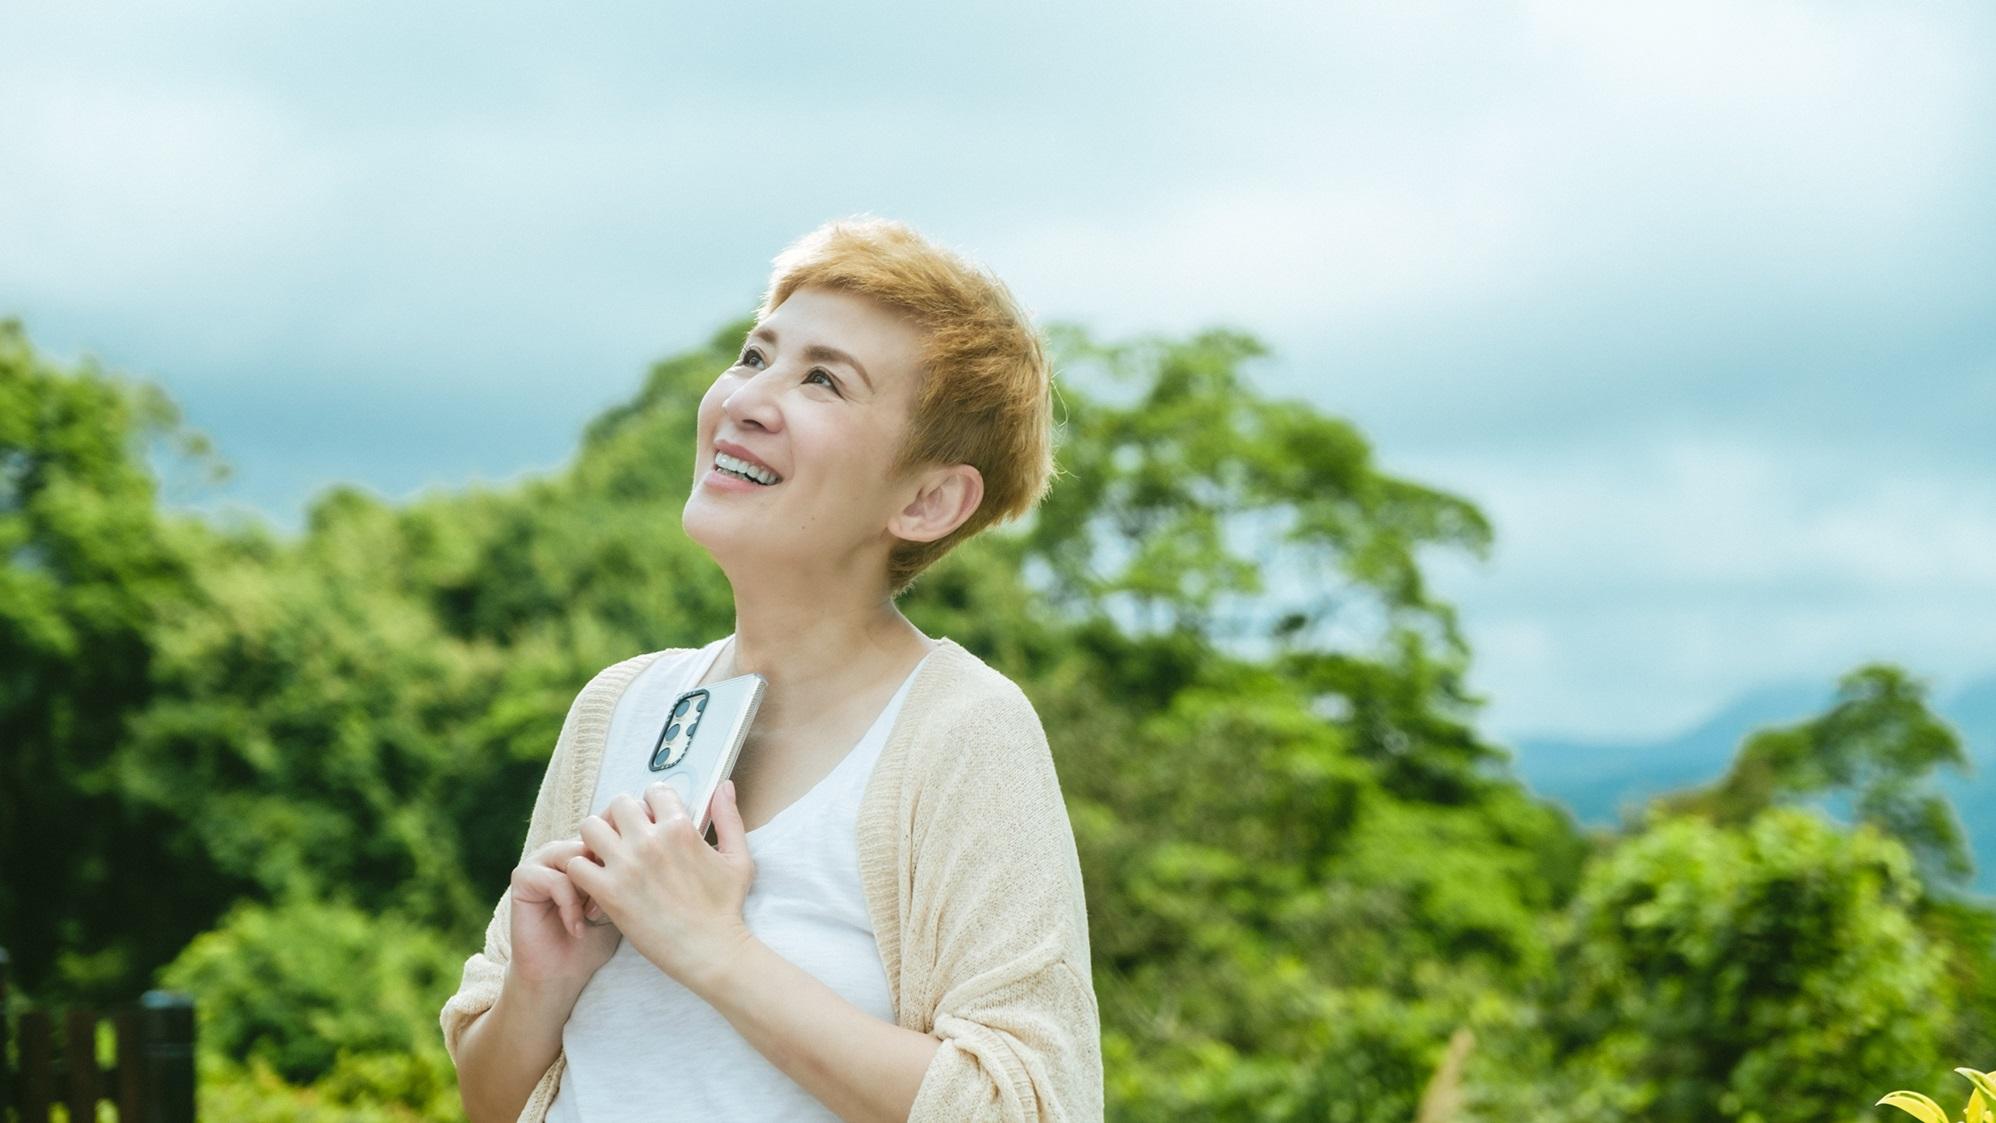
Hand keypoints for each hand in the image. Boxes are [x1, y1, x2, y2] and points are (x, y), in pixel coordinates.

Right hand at [506, 838, 622, 988]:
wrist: (561, 974)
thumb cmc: (593, 941)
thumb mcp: (618, 901)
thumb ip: (624, 874)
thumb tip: (642, 850)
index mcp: (582, 851)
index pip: (609, 835)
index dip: (621, 862)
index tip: (628, 895)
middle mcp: (561, 851)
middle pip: (592, 842)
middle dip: (605, 875)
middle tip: (607, 908)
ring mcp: (540, 861)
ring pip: (575, 857)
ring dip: (588, 888)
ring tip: (593, 915)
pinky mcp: (523, 878)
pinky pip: (555, 878)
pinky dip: (570, 905)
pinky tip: (576, 928)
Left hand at [568, 780, 757, 995]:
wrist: (711, 952)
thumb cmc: (726, 908)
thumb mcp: (738, 859)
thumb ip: (730, 818)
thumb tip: (724, 786)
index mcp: (680, 828)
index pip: (653, 791)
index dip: (652, 805)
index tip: (653, 824)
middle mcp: (651, 840)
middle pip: (617, 804)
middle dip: (621, 817)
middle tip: (626, 839)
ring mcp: (627, 866)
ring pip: (590, 827)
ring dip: (596, 839)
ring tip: (606, 857)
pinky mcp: (610, 893)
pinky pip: (576, 864)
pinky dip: (582, 871)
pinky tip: (597, 884)